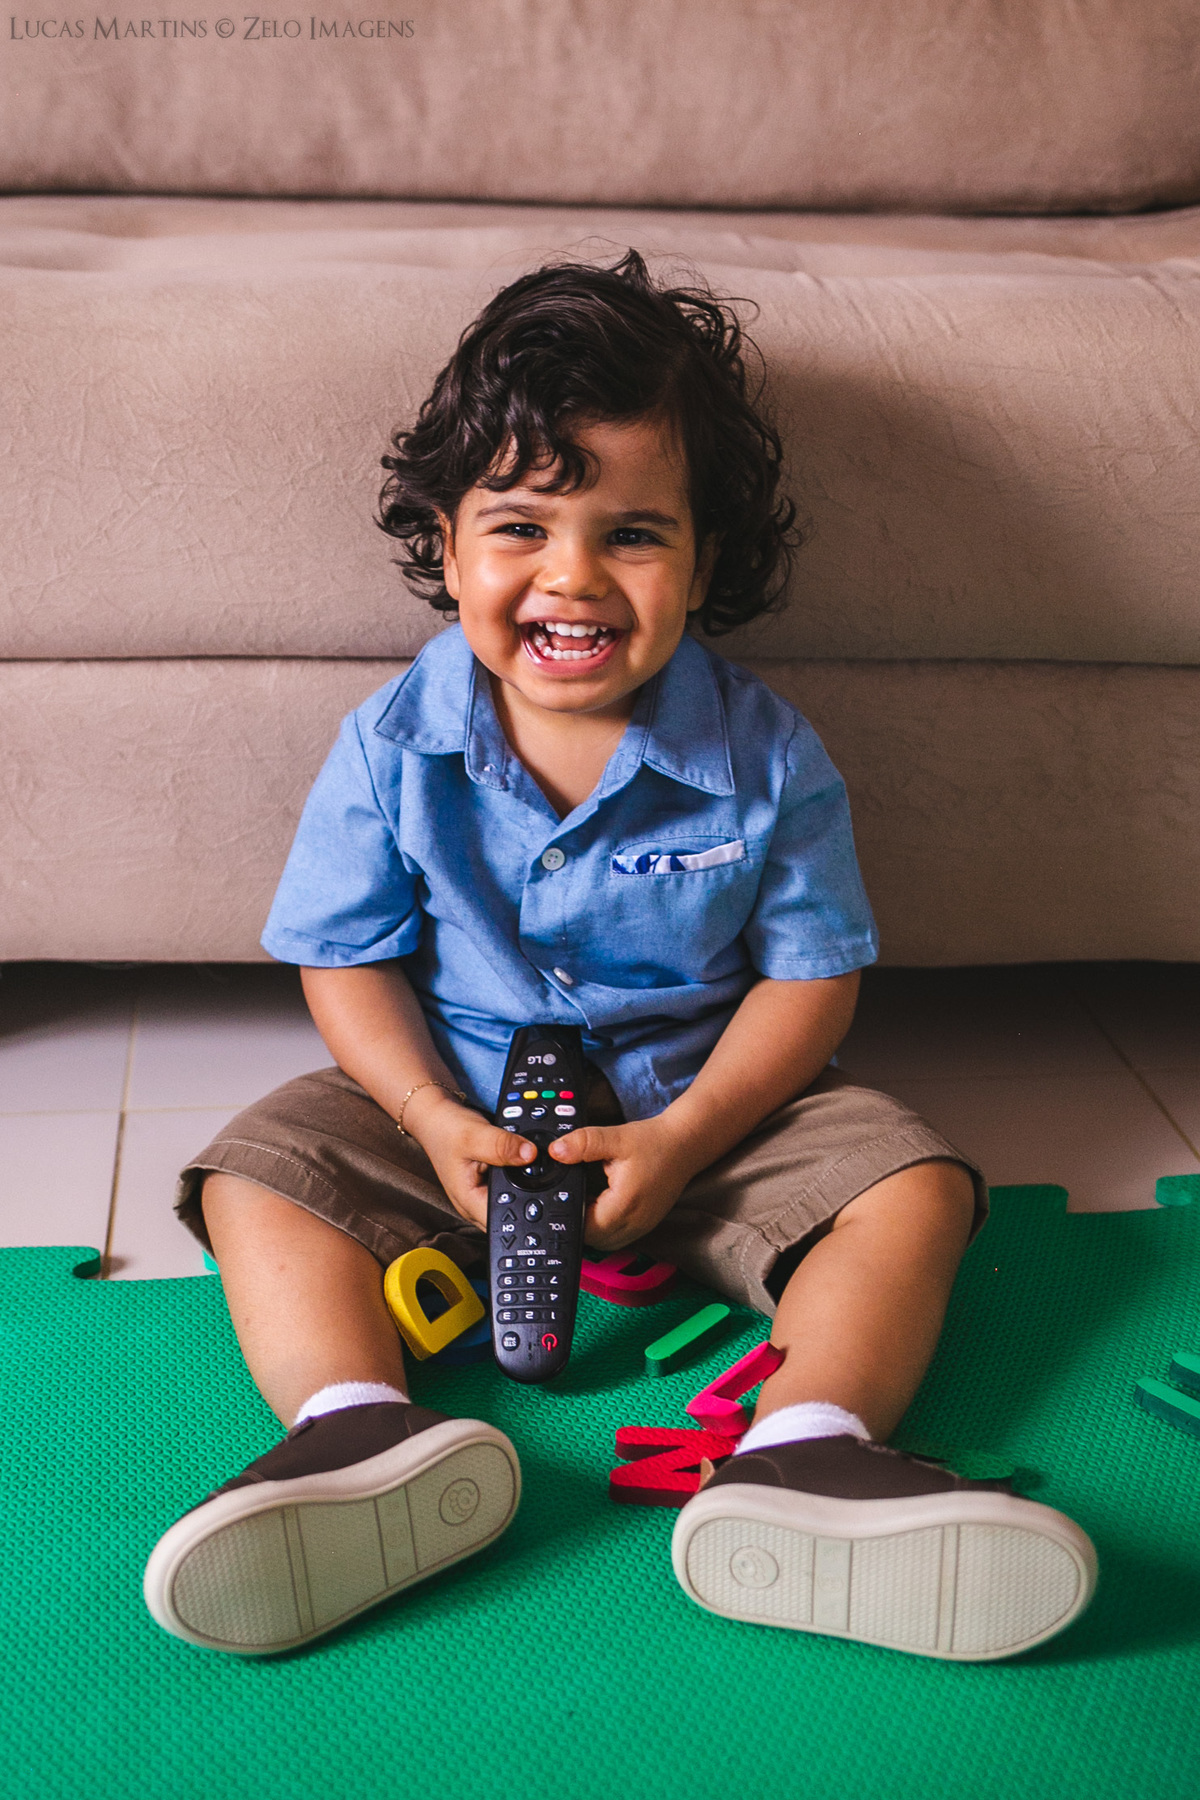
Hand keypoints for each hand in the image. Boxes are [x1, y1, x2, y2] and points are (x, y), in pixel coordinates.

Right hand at [405, 1089, 535, 1229]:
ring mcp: (482, 1194)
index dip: (526, 1212)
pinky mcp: (488, 1183)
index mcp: (469, 1202)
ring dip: (524, 1183)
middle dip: (530, 1194)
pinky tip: (516, 1159)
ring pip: (514, 1199)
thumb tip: (530, 1155)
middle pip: (513, 1214)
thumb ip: (501, 1146)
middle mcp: (476, 1203)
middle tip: (531, 1168)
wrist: (436, 1118)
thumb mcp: (474, 1135)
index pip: (504, 1224)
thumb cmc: (445, 1130)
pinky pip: (510, 1186)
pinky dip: (518, 1173)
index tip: (539, 1190)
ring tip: (519, 1160)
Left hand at [549, 1114, 694, 1251]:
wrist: (686, 1144)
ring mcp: (643, 1226)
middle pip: (594, 1240)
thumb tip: (557, 1151)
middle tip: (578, 1195)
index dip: (571, 1215)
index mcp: (625, 1204)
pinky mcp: (646, 1224)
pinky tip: (605, 1203)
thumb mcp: (616, 1137)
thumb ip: (583, 1144)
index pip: (586, 1228)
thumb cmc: (655, 1142)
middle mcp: (635, 1222)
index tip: (568, 1195)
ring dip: (594, 1227)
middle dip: (580, 1222)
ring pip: (607, 1242)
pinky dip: (607, 1226)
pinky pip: (619, 1236)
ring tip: (591, 1199)